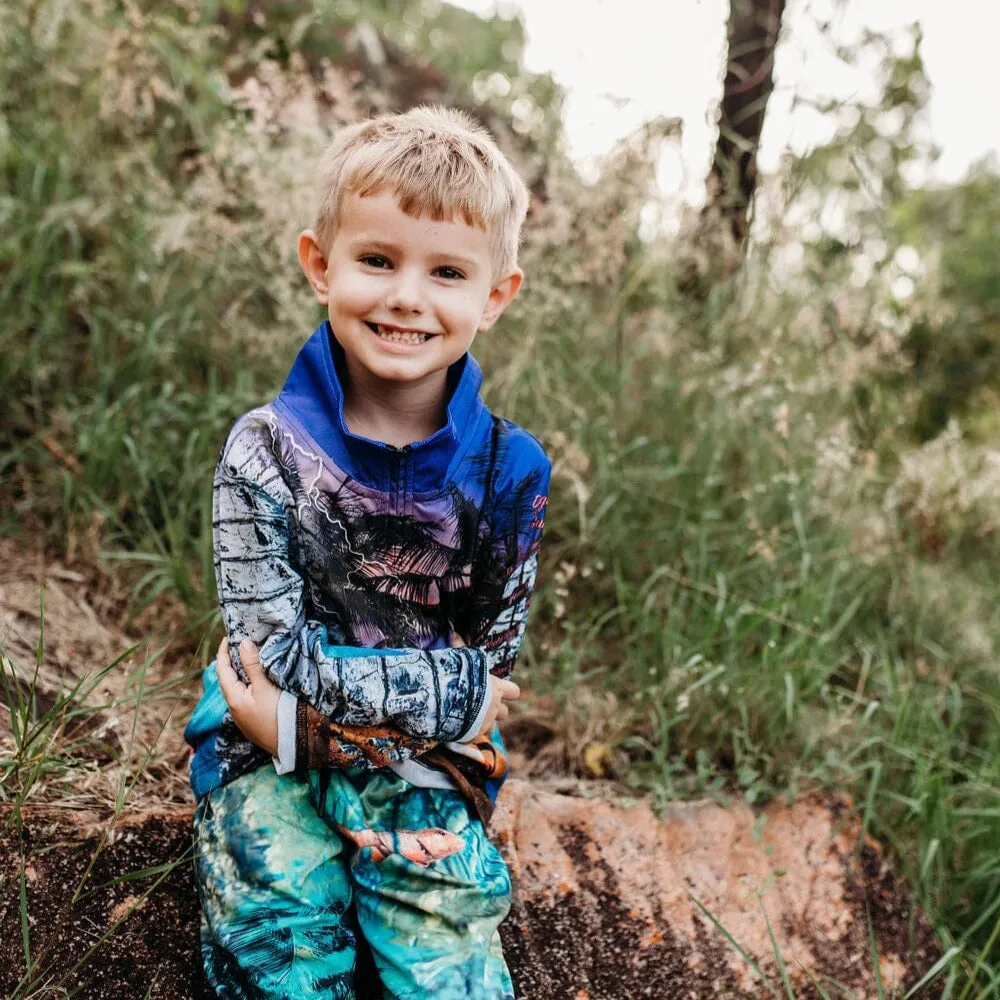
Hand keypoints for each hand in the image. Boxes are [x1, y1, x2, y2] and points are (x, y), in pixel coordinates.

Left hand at [215, 636, 279, 756]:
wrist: (291, 745)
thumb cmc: (277, 715)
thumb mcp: (265, 687)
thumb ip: (253, 665)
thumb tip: (243, 643)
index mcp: (233, 698)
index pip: (222, 670)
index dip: (223, 652)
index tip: (228, 637)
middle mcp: (234, 708)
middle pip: (227, 679)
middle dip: (231, 661)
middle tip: (238, 644)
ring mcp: (243, 716)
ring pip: (236, 689)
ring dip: (239, 673)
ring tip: (247, 659)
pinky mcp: (252, 721)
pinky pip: (245, 696)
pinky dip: (247, 683)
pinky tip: (256, 680)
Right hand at [450, 630, 518, 738]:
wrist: (439, 697)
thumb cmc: (450, 673)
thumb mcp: (458, 658)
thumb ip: (460, 649)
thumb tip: (454, 632)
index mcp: (495, 687)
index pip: (514, 692)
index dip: (508, 692)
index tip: (498, 690)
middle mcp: (494, 706)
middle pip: (505, 713)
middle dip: (495, 710)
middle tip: (480, 705)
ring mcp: (485, 722)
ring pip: (492, 727)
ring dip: (484, 724)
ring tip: (468, 717)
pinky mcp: (472, 735)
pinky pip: (475, 737)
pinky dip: (469, 734)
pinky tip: (457, 726)